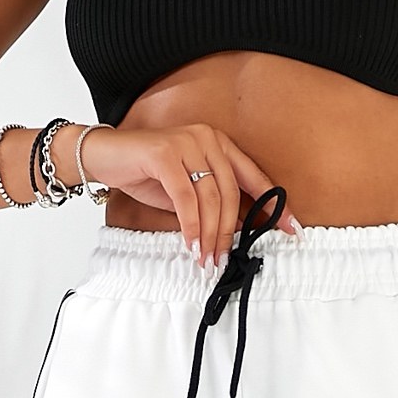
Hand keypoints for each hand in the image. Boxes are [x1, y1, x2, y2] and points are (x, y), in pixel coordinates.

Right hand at [73, 122, 299, 264]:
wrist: (106, 157)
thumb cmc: (147, 174)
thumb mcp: (187, 191)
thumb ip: (211, 203)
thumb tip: (236, 233)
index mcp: (218, 144)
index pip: (253, 176)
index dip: (273, 204)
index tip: (291, 229)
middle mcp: (207, 138)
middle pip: (230, 193)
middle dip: (229, 232)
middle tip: (223, 260)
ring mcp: (187, 142)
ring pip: (210, 197)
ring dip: (210, 235)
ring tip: (207, 259)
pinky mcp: (165, 153)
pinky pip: (186, 198)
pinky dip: (191, 226)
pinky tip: (192, 245)